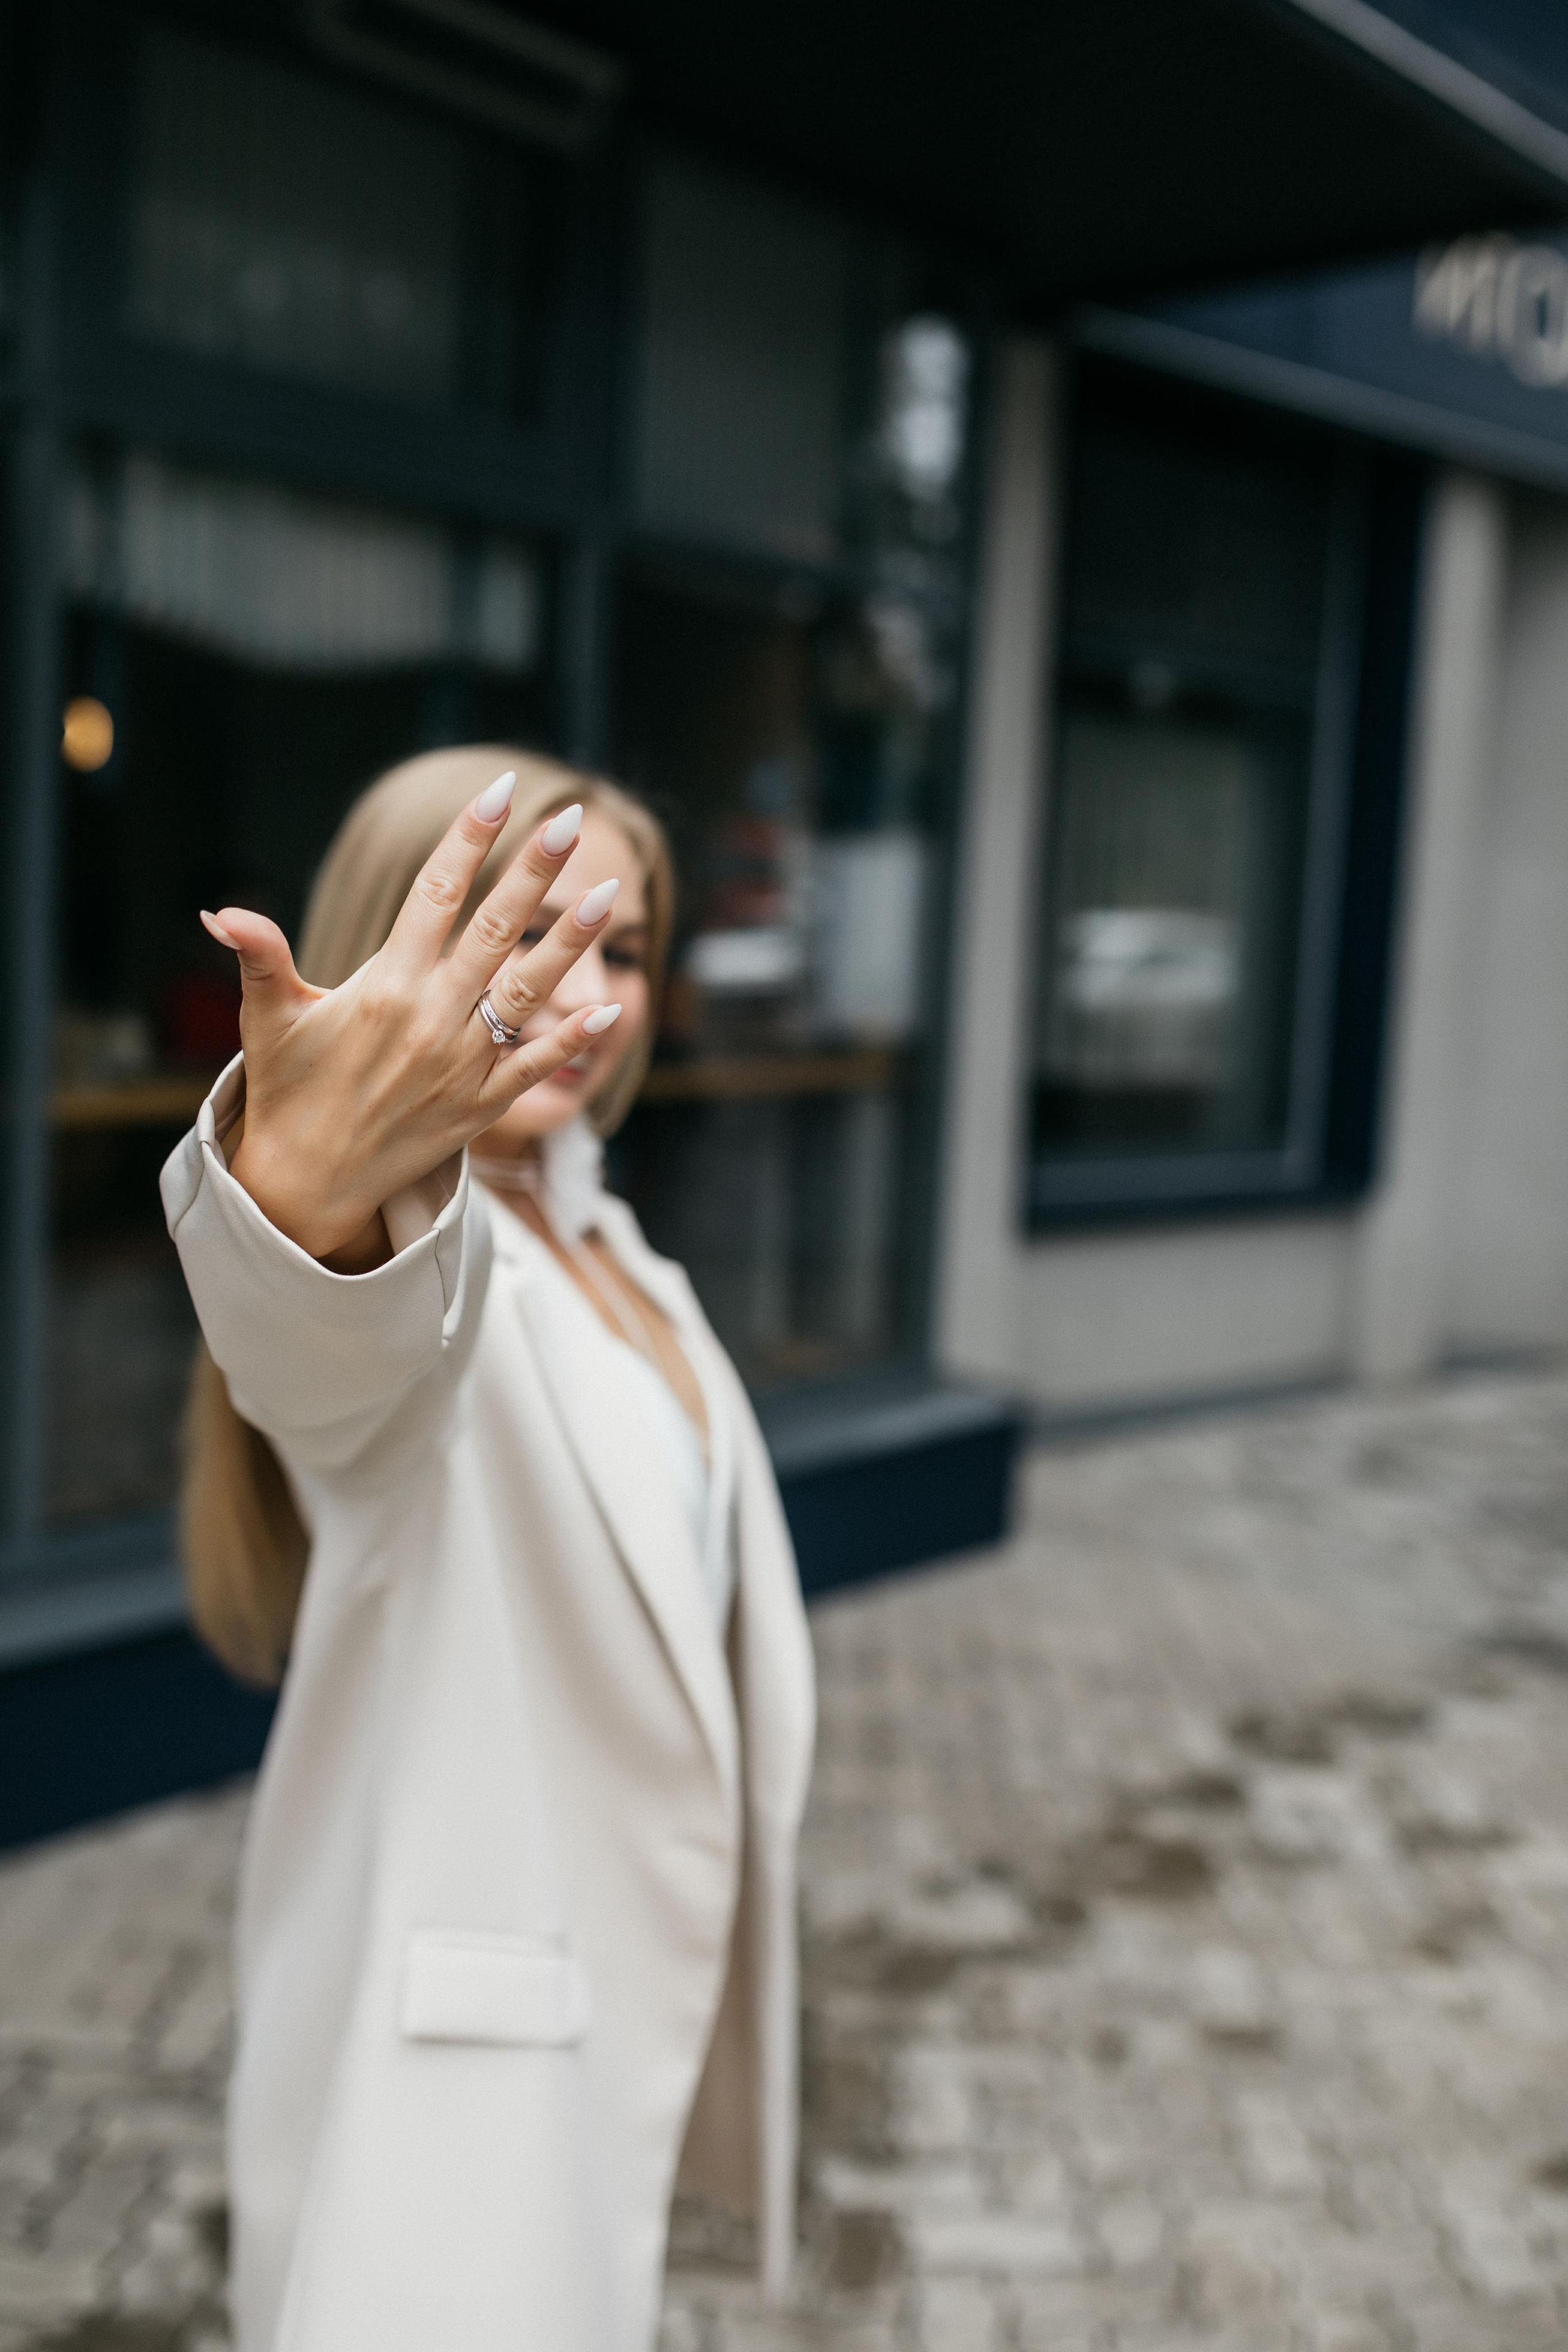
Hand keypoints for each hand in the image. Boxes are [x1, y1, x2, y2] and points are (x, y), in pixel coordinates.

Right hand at [203, 776, 621, 1268]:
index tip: (498, 792)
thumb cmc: (289, 1089)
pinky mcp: (482, 1106)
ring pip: (529, 993)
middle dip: (534, 873)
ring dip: (570, 944)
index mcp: (385, 985)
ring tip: (609, 898)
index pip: (435, 894)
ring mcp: (462, 1064)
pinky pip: (536, 1065)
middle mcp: (431, 1019)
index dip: (468, 840)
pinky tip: (611, 1009)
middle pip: (494, 930)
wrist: (309, 1183)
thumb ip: (259, 958)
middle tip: (568, 822)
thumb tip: (221, 912)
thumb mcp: (269, 1019)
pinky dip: (574, 1039)